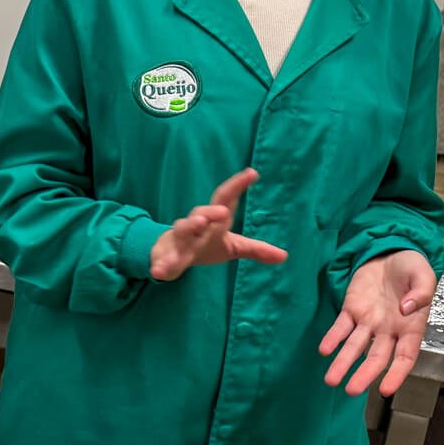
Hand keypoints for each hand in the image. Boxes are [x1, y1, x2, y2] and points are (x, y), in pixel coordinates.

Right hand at [148, 168, 287, 281]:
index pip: (225, 199)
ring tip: (198, 222)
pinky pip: (162, 261)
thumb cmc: (203, 246)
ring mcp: (179, 240)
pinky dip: (160, 265)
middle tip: (224, 210)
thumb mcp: (232, 247)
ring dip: (188, 225)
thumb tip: (284, 256)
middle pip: (202, 213)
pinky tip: (158, 272)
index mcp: (214, 222)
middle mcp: (196, 226)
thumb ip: (255, 250)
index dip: (237, 186)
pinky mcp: (166, 257)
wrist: (169, 254)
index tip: (253, 173)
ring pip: (182, 230)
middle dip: (211, 210)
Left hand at [320, 250, 435, 396]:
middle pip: (376, 358)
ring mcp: (368, 321)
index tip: (386, 390)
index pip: (405, 357)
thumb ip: (422, 292)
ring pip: (355, 347)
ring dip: (343, 363)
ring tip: (331, 380)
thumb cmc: (412, 267)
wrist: (392, 251)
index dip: (396, 374)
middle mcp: (388, 329)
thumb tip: (408, 308)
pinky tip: (324, 350)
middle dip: (364, 375)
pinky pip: (340, 327)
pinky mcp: (352, 309)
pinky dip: (332, 338)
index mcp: (411, 326)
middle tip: (351, 390)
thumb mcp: (424, 275)